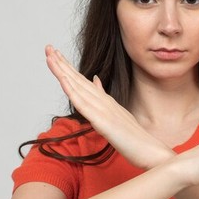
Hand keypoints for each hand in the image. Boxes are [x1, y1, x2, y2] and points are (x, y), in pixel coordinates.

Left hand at [45, 46, 172, 168]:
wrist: (151, 151)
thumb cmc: (136, 139)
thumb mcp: (118, 115)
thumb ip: (105, 98)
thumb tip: (95, 80)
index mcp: (105, 101)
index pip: (82, 81)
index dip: (68, 68)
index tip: (55, 55)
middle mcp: (103, 101)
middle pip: (78, 80)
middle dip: (62, 63)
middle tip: (48, 47)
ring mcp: (104, 111)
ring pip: (78, 87)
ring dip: (63, 71)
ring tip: (50, 56)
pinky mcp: (103, 122)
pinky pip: (84, 105)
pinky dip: (72, 91)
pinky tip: (63, 80)